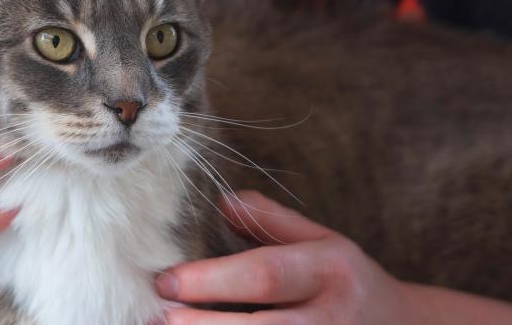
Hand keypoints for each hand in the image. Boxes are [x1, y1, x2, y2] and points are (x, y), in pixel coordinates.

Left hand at [155, 190, 424, 324]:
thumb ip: (273, 221)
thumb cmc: (351, 281)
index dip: (212, 279)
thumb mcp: (324, 239)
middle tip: (160, 316)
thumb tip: (221, 200)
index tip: (167, 279)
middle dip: (205, 324)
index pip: (264, 275)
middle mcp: (334, 317)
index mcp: (332, 269)